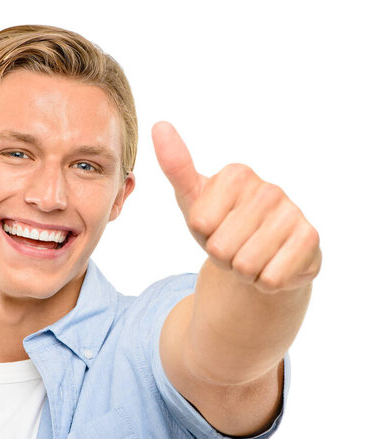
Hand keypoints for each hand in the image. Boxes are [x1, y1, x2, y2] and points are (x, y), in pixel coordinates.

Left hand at [151, 121, 321, 292]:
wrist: (265, 256)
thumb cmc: (223, 225)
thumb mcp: (193, 199)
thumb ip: (175, 166)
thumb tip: (159, 125)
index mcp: (237, 175)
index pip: (199, 224)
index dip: (203, 236)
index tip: (217, 227)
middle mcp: (268, 188)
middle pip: (220, 248)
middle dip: (223, 257)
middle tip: (235, 245)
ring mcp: (292, 212)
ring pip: (245, 265)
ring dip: (243, 271)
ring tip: (252, 255)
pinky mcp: (310, 239)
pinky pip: (270, 278)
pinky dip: (265, 282)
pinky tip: (272, 265)